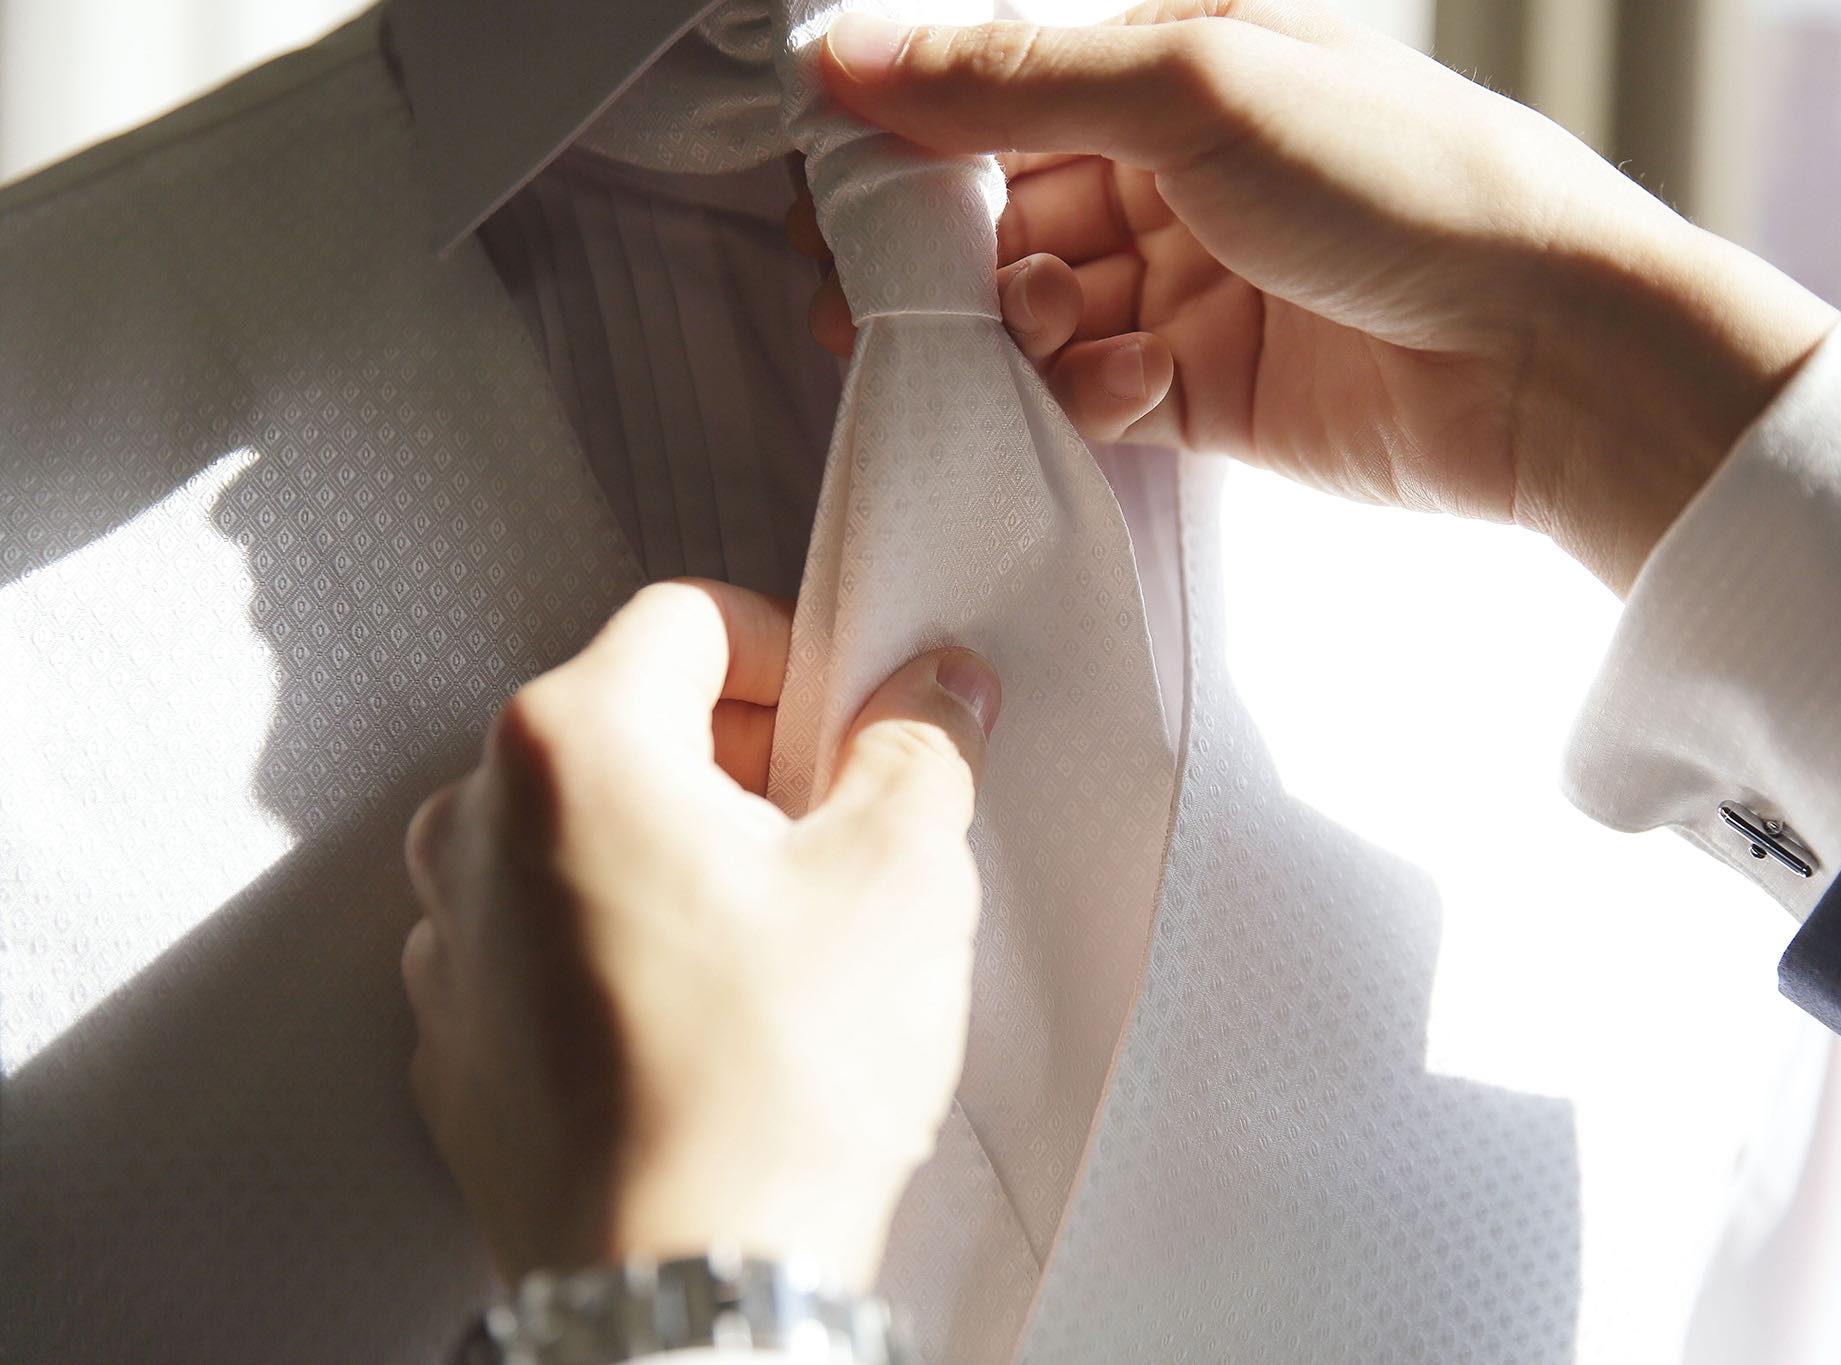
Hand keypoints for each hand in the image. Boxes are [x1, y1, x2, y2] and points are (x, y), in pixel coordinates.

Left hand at [402, 579, 1000, 1288]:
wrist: (684, 1289)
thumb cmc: (775, 1086)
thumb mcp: (900, 879)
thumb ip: (920, 746)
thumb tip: (936, 687)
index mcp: (574, 746)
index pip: (687, 620)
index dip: (789, 656)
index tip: (843, 721)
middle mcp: (477, 824)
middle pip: (627, 721)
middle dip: (738, 758)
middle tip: (829, 836)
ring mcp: (452, 938)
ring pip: (583, 832)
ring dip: (677, 849)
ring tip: (769, 939)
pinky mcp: (457, 1037)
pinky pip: (543, 936)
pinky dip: (620, 940)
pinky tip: (704, 1015)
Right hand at [800, 0, 1839, 591]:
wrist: (1552, 360)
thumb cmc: (1410, 186)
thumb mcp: (1197, 88)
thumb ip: (1012, 76)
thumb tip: (847, 52)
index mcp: (1187, 58)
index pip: (1007, 81)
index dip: (915, 128)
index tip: (840, 179)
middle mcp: (1183, 166)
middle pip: (1007, 202)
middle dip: (948, 250)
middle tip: (883, 290)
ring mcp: (1195, 282)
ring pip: (1038, 304)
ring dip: (1020, 322)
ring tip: (1053, 323)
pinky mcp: (1209, 391)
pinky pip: (1093, 390)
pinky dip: (1087, 390)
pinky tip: (1129, 380)